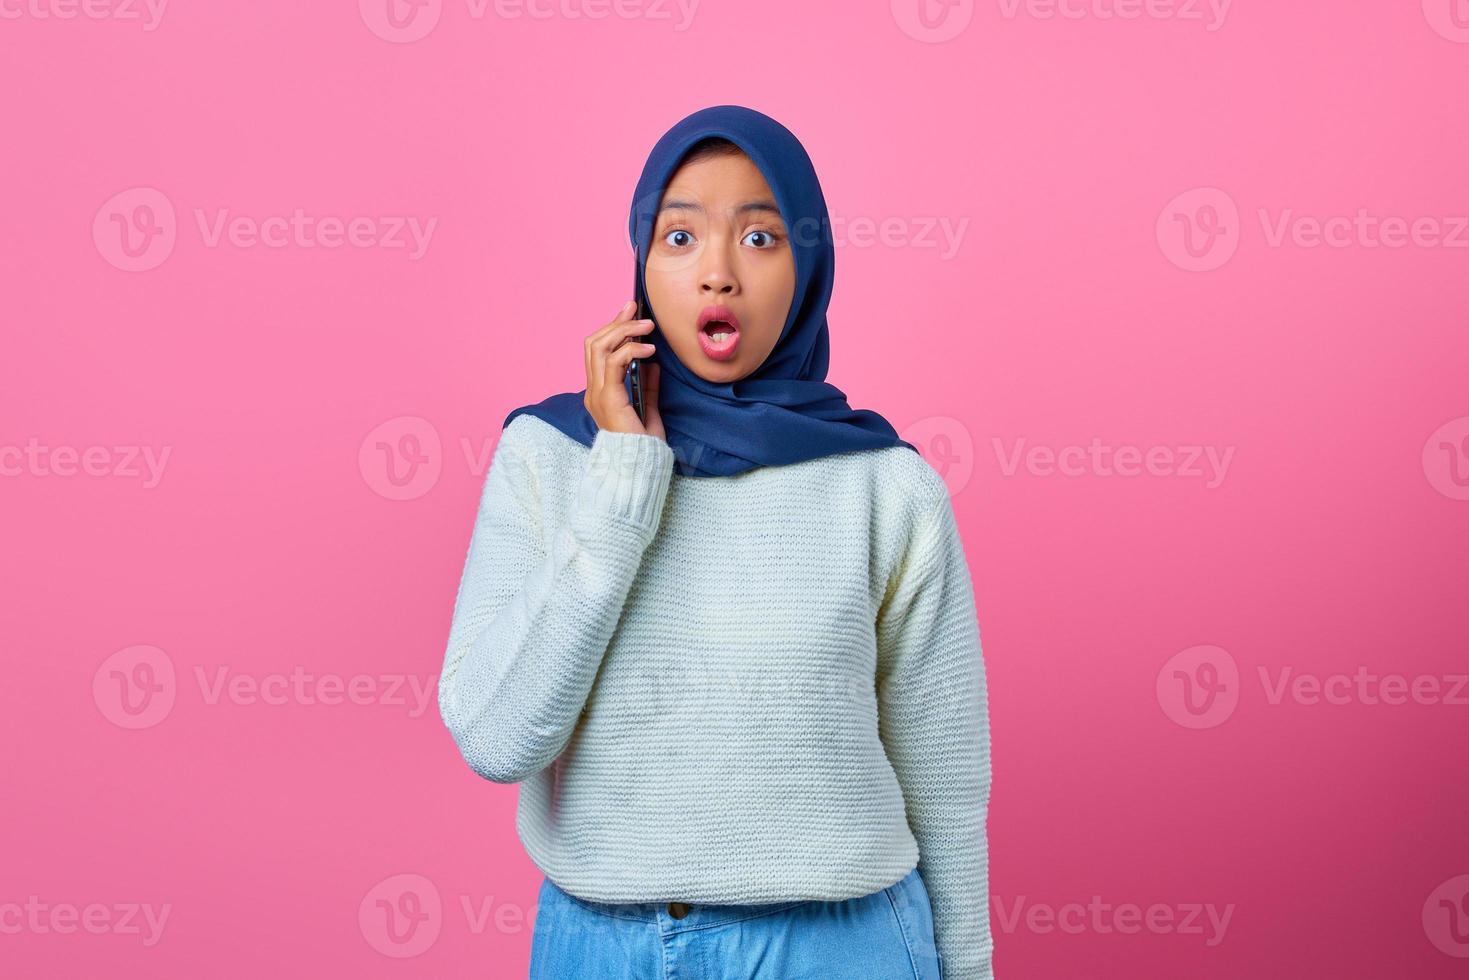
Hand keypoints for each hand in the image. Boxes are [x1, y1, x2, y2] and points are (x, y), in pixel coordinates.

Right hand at [584, 299, 664, 439]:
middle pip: (594, 343)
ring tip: (646, 325)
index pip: (598, 351)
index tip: (630, 313)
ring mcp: (597, 394)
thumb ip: (647, 385)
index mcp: (599, 393)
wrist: (640, 465)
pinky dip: (631, 350)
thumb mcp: (648, 408)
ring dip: (624, 330)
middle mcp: (593, 391)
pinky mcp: (608, 398)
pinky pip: (614, 362)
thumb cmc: (643, 443)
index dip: (612, 328)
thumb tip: (653, 364)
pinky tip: (649, 349)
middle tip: (635, 308)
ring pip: (599, 347)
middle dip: (615, 322)